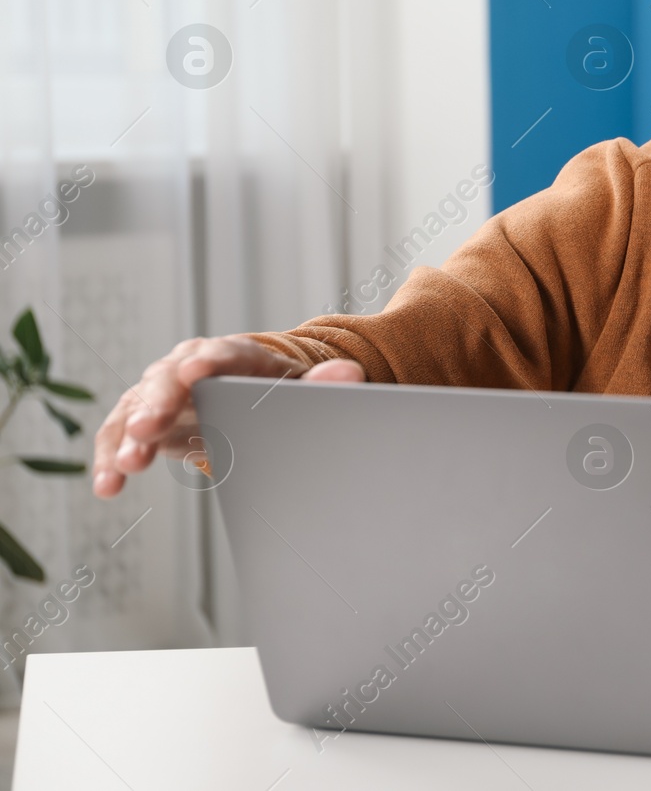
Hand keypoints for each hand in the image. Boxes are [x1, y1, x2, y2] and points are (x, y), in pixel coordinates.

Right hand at [91, 336, 364, 497]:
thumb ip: (325, 383)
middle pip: (170, 379)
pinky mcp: (143, 419)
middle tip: (147, 429)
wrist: (249, 397)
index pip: (223, 354)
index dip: (210, 362)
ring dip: (128, 437)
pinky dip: (111, 459)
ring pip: (138, 408)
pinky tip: (108, 486)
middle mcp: (190, 366)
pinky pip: (120, 436)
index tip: (195, 371)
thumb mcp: (303, 388)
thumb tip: (350, 373)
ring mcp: (162, 391)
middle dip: (159, 403)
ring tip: (127, 465)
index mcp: (235, 355)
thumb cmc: (279, 392)